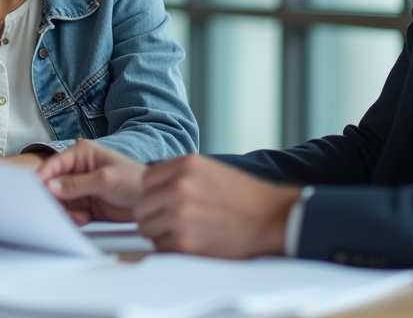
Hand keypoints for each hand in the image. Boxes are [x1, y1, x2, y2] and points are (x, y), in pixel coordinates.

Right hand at [37, 140, 145, 224]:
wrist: (151, 201)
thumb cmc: (134, 181)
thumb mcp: (106, 180)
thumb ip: (78, 184)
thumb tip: (51, 186)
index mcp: (81, 154)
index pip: (54, 164)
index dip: (42, 178)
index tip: (35, 192)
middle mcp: (77, 169)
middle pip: (52, 184)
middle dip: (55, 199)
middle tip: (61, 211)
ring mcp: (79, 187)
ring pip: (58, 200)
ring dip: (65, 211)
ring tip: (80, 216)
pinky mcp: (83, 203)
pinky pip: (68, 212)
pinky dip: (73, 218)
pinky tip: (85, 218)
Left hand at [135, 155, 299, 257]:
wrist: (271, 217)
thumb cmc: (244, 195)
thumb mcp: (210, 169)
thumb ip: (179, 174)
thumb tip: (151, 189)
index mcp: (186, 165)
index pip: (146, 181)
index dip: (154, 193)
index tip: (164, 202)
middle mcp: (180, 187)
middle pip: (142, 206)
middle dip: (154, 215)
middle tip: (172, 221)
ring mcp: (181, 215)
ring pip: (147, 228)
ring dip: (160, 233)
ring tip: (184, 231)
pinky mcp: (186, 243)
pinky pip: (160, 248)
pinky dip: (171, 248)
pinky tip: (191, 242)